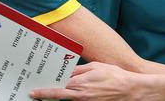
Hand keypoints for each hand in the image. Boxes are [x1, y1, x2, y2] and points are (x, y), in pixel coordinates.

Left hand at [30, 62, 157, 100]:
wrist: (130, 90)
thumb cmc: (115, 76)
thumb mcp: (96, 67)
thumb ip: (80, 70)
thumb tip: (67, 72)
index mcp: (81, 84)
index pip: (57, 88)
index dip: (44, 90)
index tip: (34, 92)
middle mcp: (81, 96)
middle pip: (58, 97)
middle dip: (45, 96)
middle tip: (35, 95)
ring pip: (68, 100)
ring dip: (59, 96)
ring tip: (49, 94)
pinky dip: (72, 98)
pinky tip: (70, 93)